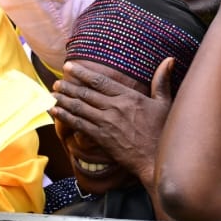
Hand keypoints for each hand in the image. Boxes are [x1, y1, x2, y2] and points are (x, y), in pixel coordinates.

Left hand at [52, 58, 174, 188]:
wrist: (158, 161)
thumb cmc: (164, 132)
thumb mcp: (165, 104)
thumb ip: (162, 81)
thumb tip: (169, 60)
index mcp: (129, 97)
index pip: (100, 81)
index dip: (82, 72)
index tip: (69, 66)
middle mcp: (115, 107)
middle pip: (85, 92)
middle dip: (68, 86)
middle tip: (56, 81)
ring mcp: (107, 123)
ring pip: (79, 107)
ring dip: (63, 99)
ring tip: (51, 93)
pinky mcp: (101, 137)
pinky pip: (79, 124)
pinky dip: (65, 116)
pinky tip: (54, 111)